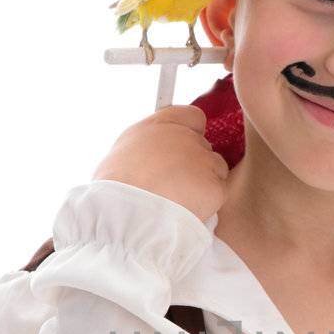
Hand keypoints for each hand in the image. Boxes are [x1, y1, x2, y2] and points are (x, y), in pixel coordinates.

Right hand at [92, 104, 230, 224]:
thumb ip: (147, 148)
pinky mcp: (214, 185)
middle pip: (203, 146)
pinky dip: (207, 205)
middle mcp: (183, 136)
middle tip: (175, 186)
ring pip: (216, 169)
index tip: (184, 149)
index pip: (192, 117)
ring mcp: (202, 159)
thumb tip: (155, 156)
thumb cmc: (116, 193)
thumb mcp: (122, 156)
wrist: (128, 217)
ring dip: (203, 184)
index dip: (190, 133)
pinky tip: (186, 212)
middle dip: (194, 165)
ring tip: (178, 202)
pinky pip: (218, 194)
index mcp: (158, 125)